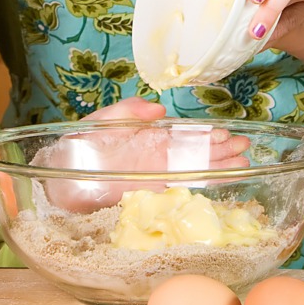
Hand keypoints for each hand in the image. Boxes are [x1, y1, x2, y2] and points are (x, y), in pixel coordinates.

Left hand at [44, 100, 251, 210]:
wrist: (57, 177)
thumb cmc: (76, 146)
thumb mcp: (102, 120)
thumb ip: (128, 112)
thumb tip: (159, 110)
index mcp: (146, 138)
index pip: (182, 136)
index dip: (204, 136)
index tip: (227, 133)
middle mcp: (154, 158)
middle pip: (193, 155)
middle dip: (220, 152)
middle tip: (246, 148)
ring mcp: (152, 177)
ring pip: (191, 172)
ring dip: (216, 168)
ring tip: (242, 164)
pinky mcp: (145, 194)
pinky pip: (177, 189)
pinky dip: (198, 186)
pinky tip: (218, 182)